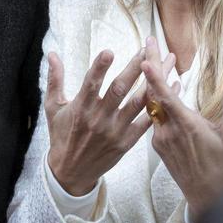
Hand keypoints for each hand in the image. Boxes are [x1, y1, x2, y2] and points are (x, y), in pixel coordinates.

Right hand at [44, 47, 174, 194]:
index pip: (90, 84)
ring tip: (164, 64)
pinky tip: (170, 89)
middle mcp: (98, 119)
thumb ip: (55, 79)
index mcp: (80, 108)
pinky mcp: (126, 142)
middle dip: (134, 68)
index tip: (109, 51)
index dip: (99, 68)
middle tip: (146, 50)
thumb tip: (52, 53)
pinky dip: (158, 105)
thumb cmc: (61, 135)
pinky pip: (146, 122)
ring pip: (137, 103)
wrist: (70, 172)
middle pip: (120, 89)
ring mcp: (114, 131)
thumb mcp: (52, 108)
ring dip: (152, 82)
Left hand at [140, 39, 222, 219]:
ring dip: (155, 83)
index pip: (164, 97)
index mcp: (185, 126)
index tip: (145, 57)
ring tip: (161, 60)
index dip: (154, 76)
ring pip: (152, 105)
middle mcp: (168, 131)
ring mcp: (161, 138)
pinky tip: (168, 88)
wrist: (207, 196)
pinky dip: (159, 100)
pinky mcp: (159, 145)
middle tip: (149, 42)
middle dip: (151, 66)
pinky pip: (155, 117)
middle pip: (153, 94)